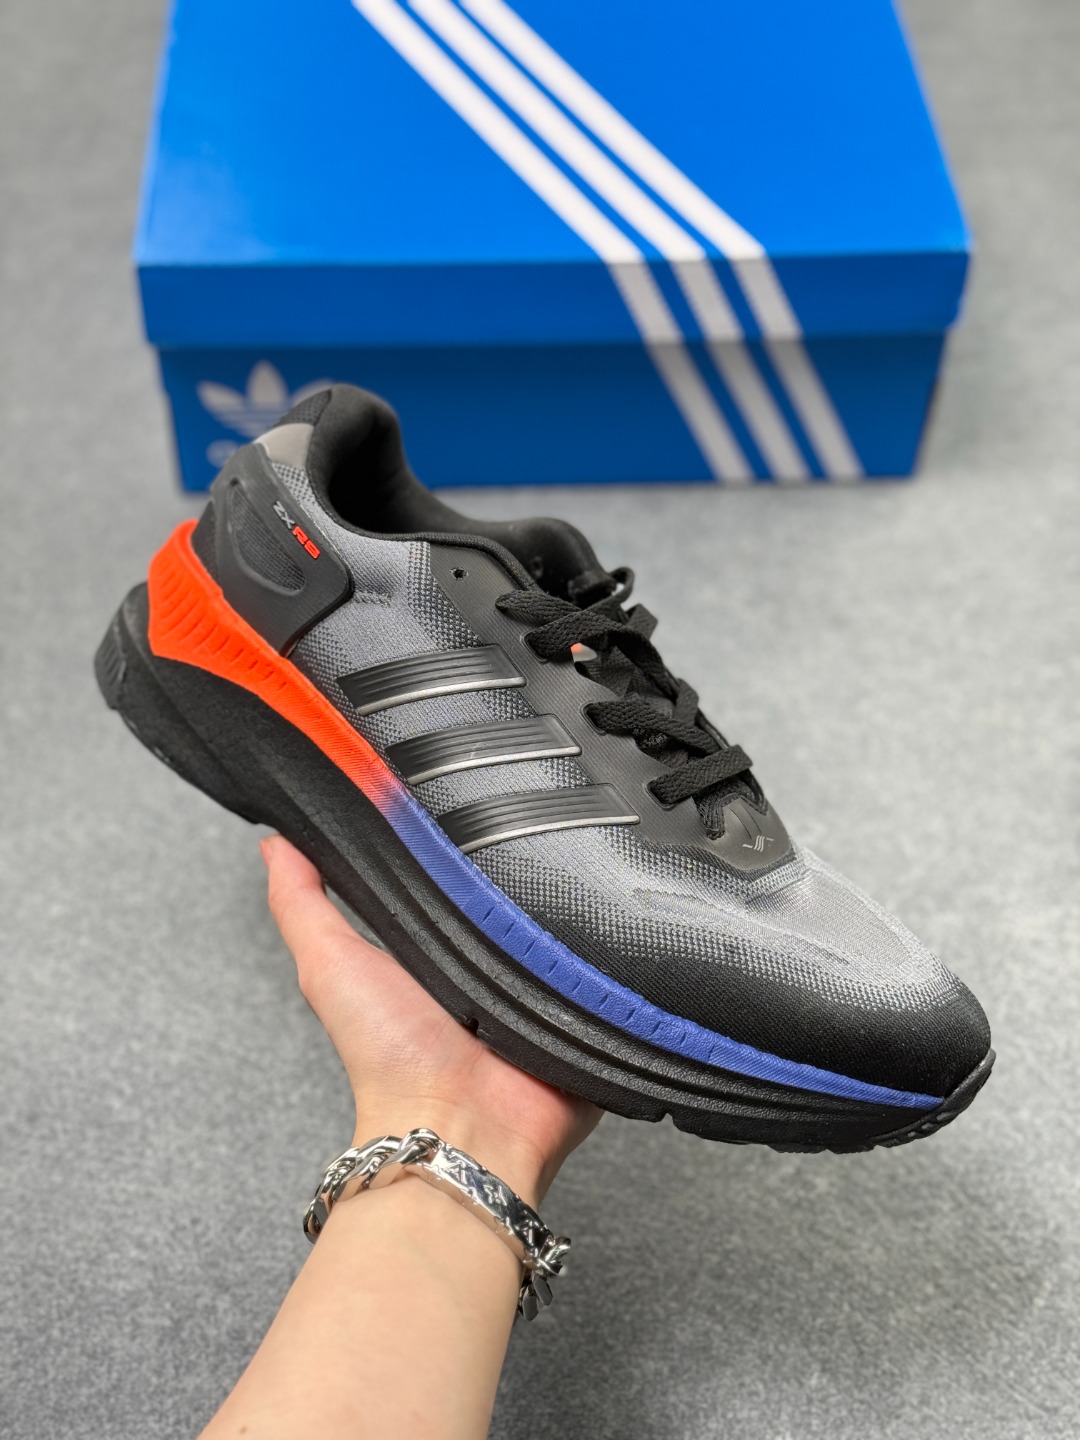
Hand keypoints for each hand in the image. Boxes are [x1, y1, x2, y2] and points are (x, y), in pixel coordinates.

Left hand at [261, 835, 601, 1204]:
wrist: (461, 1131)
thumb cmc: (391, 1062)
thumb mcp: (331, 967)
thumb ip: (301, 905)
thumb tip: (276, 843)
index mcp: (435, 951)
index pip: (453, 879)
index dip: (458, 842)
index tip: (460, 799)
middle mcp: (490, 968)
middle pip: (514, 896)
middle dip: (521, 867)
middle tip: (521, 839)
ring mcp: (542, 990)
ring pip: (568, 922)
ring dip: (566, 909)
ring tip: (558, 888)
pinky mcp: (588, 1011)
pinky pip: (611, 966)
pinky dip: (608, 952)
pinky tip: (599, 932)